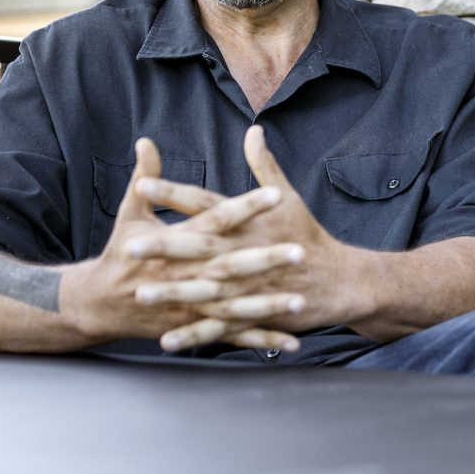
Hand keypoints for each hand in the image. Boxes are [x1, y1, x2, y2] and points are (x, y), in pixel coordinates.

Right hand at [59, 137, 300, 350]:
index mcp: (173, 242)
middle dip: (265, 259)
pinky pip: (231, 336)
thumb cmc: (120, 255)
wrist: (99, 304)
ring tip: (300, 301)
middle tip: (300, 251)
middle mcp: (184, 274)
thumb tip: (145, 141)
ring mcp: (190, 305)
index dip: (245, 207)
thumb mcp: (130, 215)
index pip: (215, 220)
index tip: (275, 195)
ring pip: (234, 306)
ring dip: (268, 306)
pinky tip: (290, 343)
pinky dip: (260, 340)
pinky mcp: (194, 326)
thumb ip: (144, 178)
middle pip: (230, 266)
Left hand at [126, 125, 374, 351]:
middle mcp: (247, 253)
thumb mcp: (290, 198)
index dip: (174, 194)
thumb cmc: (310, 236)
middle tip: (132, 246)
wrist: (342, 281)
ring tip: (141, 295)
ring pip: (207, 291)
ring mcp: (251, 287)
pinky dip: (196, 336)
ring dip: (174, 295)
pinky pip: (222, 327)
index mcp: (250, 223)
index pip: (206, 204)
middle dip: (166, 247)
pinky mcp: (256, 315)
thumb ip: (265, 166)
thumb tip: (254, 131)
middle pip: (201, 248)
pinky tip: (167, 342)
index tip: (142, 184)